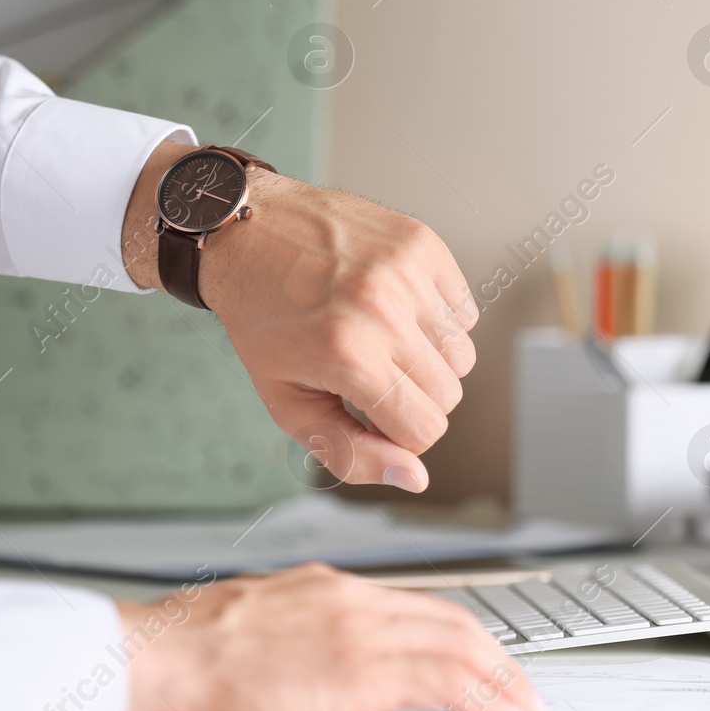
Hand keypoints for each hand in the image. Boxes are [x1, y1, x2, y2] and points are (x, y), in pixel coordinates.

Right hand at [119, 563, 542, 710]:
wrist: (149, 661)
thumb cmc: (177, 658)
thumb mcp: (249, 631)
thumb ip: (295, 639)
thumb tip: (310, 667)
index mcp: (323, 590)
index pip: (416, 607)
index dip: (461, 636)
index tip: (483, 662)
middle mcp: (349, 599)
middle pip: (450, 620)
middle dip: (496, 658)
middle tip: (520, 689)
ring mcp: (357, 628)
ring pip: (460, 644)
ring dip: (502, 680)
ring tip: (522, 710)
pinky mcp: (357, 667)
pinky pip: (446, 678)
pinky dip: (485, 698)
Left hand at [122, 142, 477, 490]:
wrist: (247, 232)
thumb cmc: (264, 320)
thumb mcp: (288, 403)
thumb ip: (352, 452)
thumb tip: (414, 479)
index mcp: (347, 355)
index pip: (425, 429)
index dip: (400, 435)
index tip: (370, 412)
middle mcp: (383, 309)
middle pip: (449, 395)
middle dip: (413, 399)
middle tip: (371, 375)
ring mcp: (406, 272)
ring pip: (462, 354)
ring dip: (429, 360)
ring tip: (382, 340)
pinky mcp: (421, 244)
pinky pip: (462, 310)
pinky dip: (436, 319)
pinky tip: (394, 308)